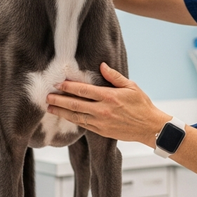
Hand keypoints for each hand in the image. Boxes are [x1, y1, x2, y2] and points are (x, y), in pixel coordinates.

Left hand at [46, 63, 169, 146]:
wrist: (149, 127)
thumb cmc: (142, 105)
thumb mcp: (131, 86)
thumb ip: (114, 77)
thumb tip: (102, 65)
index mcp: (109, 96)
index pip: (84, 90)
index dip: (69, 86)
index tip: (58, 83)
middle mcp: (103, 110)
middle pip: (75, 104)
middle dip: (59, 100)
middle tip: (47, 97)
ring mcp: (101, 122)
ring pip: (76, 116)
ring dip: (62, 112)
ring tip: (50, 108)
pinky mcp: (101, 131)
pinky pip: (83, 125)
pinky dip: (72, 120)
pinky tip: (65, 116)